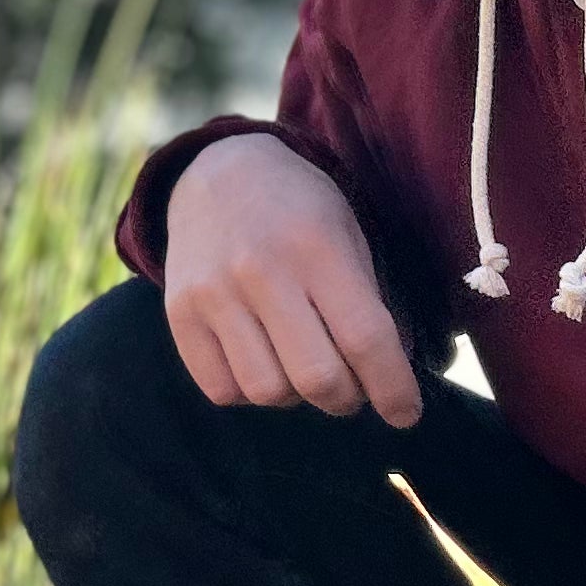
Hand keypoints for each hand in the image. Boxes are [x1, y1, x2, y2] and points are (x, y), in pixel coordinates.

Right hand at [163, 135, 423, 428]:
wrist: (218, 172)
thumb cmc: (300, 210)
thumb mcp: (347, 234)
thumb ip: (368, 303)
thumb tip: (391, 381)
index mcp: (316, 247)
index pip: (365, 338)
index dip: (392, 388)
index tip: (405, 413)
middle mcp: (261, 270)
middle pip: (317, 378)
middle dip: (346, 399)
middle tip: (351, 389)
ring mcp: (213, 293)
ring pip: (267, 392)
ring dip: (297, 397)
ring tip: (301, 368)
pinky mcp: (180, 313)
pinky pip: (222, 389)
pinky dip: (251, 392)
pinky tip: (263, 363)